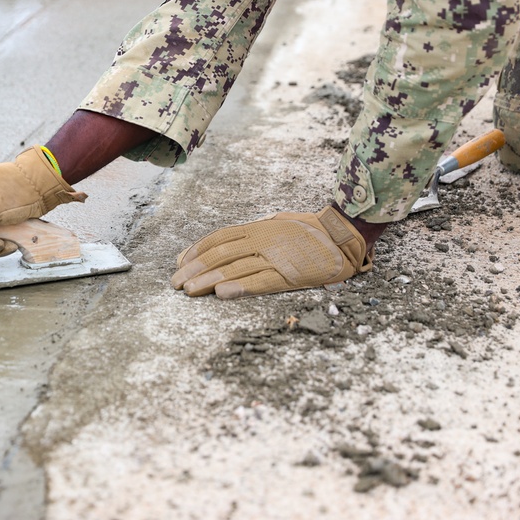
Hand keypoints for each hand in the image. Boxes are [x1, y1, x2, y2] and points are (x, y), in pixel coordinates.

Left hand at [171, 206, 371, 298]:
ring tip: (189, 290)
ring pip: (234, 267)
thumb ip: (252, 235)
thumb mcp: (277, 225)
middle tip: (176, 283)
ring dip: (208, 279)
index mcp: (258, 229)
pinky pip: (261, 281)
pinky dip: (240, 287)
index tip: (179, 263)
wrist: (343, 235)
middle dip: (194, 268)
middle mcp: (262, 240)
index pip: (218, 238)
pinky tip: (222, 293)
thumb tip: (224, 244)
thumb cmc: (309, 233)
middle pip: (220, 254)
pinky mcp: (290, 274)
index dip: (196, 250)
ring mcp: (276, 256)